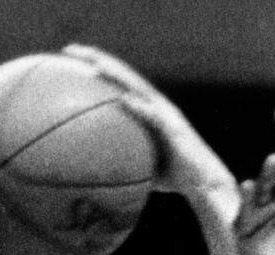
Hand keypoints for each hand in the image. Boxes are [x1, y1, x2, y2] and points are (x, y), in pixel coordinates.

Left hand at [62, 44, 231, 199]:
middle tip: (70, 51)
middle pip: (123, 75)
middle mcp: (156, 105)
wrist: (205, 183)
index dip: (97, 68)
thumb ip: (125, 163)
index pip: (119, 82)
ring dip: (115, 73)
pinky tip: (121, 99)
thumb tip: (100, 176)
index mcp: (148, 109)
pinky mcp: (174, 128)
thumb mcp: (144, 168)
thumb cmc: (175, 178)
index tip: (71, 62)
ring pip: (137, 87)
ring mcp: (166, 114)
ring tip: (92, 64)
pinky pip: (152, 115)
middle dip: (97, 59)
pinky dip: (137, 106)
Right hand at [235, 107, 274, 254]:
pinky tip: (247, 189)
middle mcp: (273, 198)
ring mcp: (256, 213)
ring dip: (261, 182)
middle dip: (272, 167)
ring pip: (258, 191)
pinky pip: (243, 214)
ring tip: (261, 177)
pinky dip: (245, 203)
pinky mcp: (243, 231)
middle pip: (273, 174)